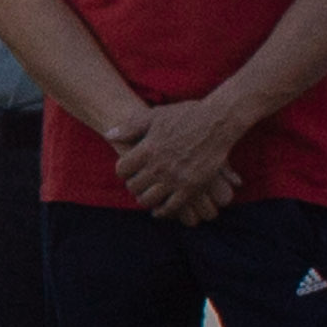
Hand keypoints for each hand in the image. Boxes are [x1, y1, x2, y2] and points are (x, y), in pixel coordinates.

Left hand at [107, 94, 243, 225]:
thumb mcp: (155, 115)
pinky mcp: (192, 188)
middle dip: (133, 185)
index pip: (122, 169)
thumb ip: (130, 127)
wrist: (218, 123)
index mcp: (148, 149)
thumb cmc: (186, 115)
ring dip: (145, 199)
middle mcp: (159, 166)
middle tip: (137, 184)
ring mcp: (175, 179)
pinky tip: (160, 209)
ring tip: (147, 195)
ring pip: (149, 200)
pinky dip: (163, 211)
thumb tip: (109, 134)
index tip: (128, 171)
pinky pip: (171, 208)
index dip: (122, 171)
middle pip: (133, 186)